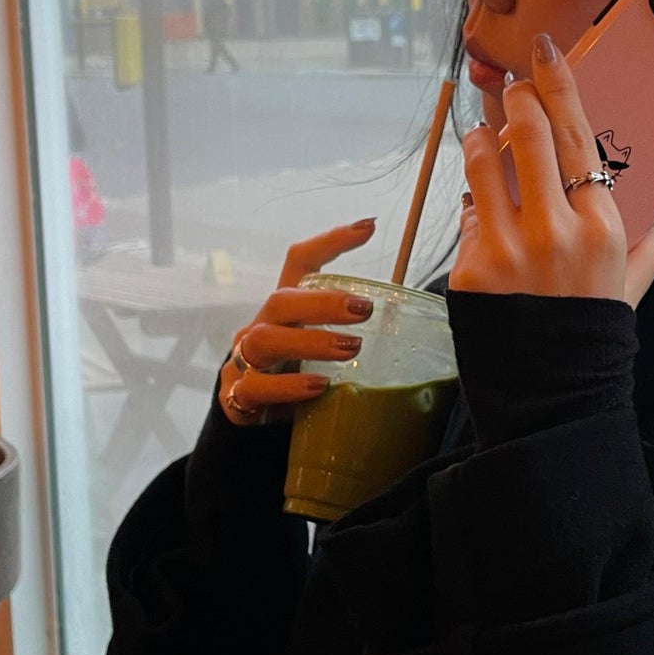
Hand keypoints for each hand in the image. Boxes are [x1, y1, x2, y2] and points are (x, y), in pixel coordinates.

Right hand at [219, 218, 378, 426]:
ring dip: (310, 342)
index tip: (368, 227)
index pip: (300, 263)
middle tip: (364, 309)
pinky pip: (256, 387)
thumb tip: (415, 333)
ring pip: (265, 340)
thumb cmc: (297, 380)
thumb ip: (354, 336)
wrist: (254, 427)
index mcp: (286, 311)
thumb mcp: (324, 353)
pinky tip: (318, 386)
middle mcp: (261, 328)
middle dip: (323, 302)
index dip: (330, 242)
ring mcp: (244, 362)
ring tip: (350, 348)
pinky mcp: (238, 397)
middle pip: (281, 300)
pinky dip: (288, 386)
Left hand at [451, 34, 653, 308]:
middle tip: (508, 86)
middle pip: (527, 135)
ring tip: (483, 135)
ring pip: (482, 165)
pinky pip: (467, 217)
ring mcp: (509, 249)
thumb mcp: (632, 284)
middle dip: (514, 100)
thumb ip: (645, 240)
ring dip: (480, 140)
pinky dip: (473, 205)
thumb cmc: (593, 334)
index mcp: (601, 226)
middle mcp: (555, 230)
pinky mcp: (471, 269)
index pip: (576, 136)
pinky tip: (481, 209)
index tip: (543, 52)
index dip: (557, 84)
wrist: (552, 396)